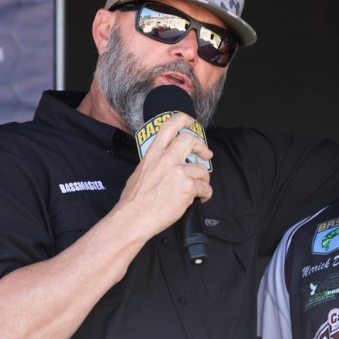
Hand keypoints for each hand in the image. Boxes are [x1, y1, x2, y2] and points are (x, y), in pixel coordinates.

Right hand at [115, 113, 213, 236]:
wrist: (133, 219)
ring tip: (198, 189)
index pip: (168, 126)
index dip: (183, 119)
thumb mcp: (139, 173)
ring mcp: (178, 172)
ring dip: (203, 180)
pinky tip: (199, 199)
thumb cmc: (132, 201)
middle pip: (190, 140)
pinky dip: (205, 194)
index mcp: (153, 154)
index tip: (191, 122)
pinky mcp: (187, 187)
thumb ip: (154, 164)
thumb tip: (163, 166)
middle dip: (201, 147)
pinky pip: (205, 188)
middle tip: (205, 155)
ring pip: (202, 169)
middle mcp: (166, 159)